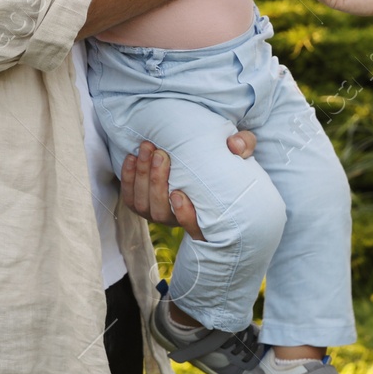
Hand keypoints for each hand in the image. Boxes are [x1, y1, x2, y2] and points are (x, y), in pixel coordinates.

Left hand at [118, 133, 256, 238]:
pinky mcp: (145, 204)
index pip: (196, 229)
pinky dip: (128, 179)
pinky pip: (131, 198)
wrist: (205, 164)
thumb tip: (234, 144)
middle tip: (161, 154)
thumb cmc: (226, 164)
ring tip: (147, 148)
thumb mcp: (241, 154)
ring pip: (144, 205)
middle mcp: (181, 221)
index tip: (179, 194)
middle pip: (162, 213)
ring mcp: (161, 214)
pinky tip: (132, 158)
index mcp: (208, 218)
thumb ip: (244, 146)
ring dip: (142, 176)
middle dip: (157, 183)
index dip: (184, 216)